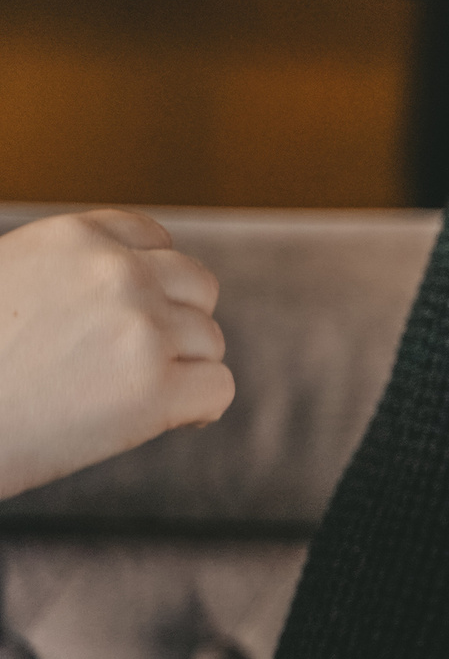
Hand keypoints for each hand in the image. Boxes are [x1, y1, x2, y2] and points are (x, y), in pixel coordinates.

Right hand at [0, 210, 234, 500]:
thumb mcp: (13, 284)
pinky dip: (196, 410)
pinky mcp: (156, 387)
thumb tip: (133, 297)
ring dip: (182, 371)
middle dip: (178, 325)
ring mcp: (142, 326)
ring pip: (211, 342)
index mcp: (74, 237)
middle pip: (198, 287)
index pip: (155, 241)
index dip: (154, 284)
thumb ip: (71, 278)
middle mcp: (116, 271)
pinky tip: (158, 421)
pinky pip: (218, 389)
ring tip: (123, 397)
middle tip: (136, 365)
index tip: (135, 318)